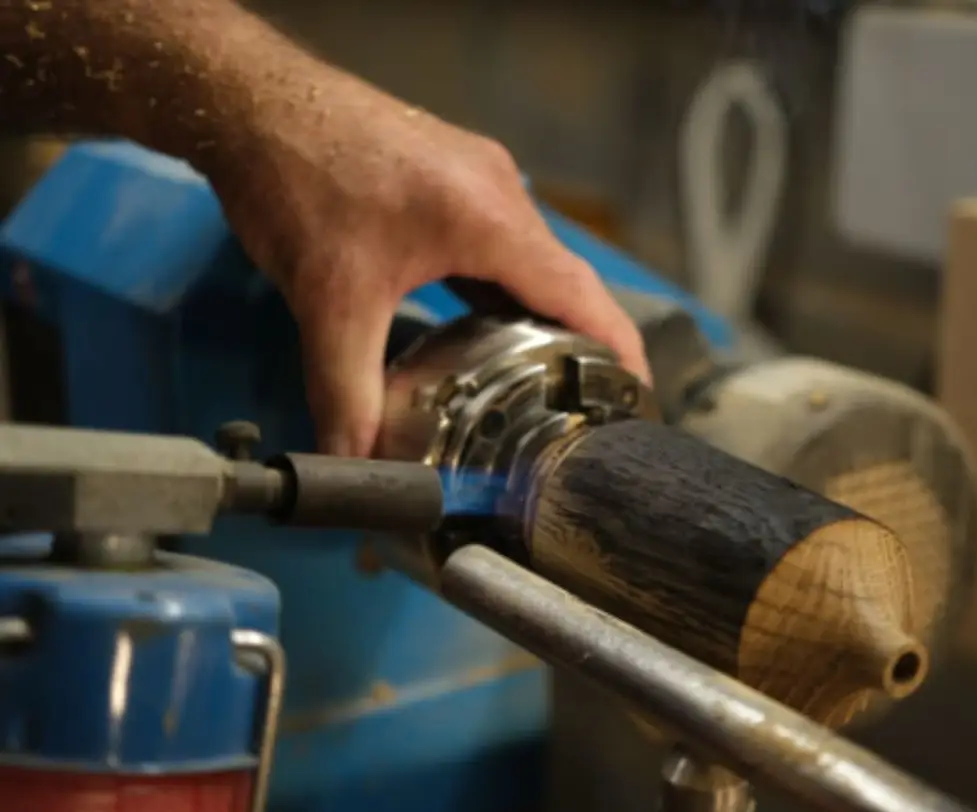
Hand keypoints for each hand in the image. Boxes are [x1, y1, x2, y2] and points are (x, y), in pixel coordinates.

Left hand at [209, 63, 648, 456]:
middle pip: (565, 280)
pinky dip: (505, 292)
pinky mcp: (452, 179)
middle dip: (583, 343)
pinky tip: (489, 327)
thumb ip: (344, 388)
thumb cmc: (297, 176)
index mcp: (491, 219)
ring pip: (531, 263)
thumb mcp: (327, 299)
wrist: (251, 102)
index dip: (619, 351)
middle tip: (589, 406)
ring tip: (547, 378)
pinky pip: (500, 245)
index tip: (638, 398)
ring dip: (541, 316)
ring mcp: (478, 180)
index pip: (581, 294)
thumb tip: (351, 459)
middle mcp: (500, 193)